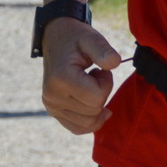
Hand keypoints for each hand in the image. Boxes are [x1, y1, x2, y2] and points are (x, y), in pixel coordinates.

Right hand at [40, 18, 124, 134]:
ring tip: (90, 84)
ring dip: (96, 105)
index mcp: (60, 78)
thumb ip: (103, 50)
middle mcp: (52, 96)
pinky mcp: (53, 111)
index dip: (107, 83)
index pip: (97, 98)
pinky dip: (90, 120)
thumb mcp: (91, 38)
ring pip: (87, 123)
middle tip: (96, 74)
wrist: (56, 38)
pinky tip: (94, 104)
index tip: (101, 69)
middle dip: (102, 93)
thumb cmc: (76, 38)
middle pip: (93, 112)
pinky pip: (77, 128)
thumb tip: (115, 63)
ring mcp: (51, 106)